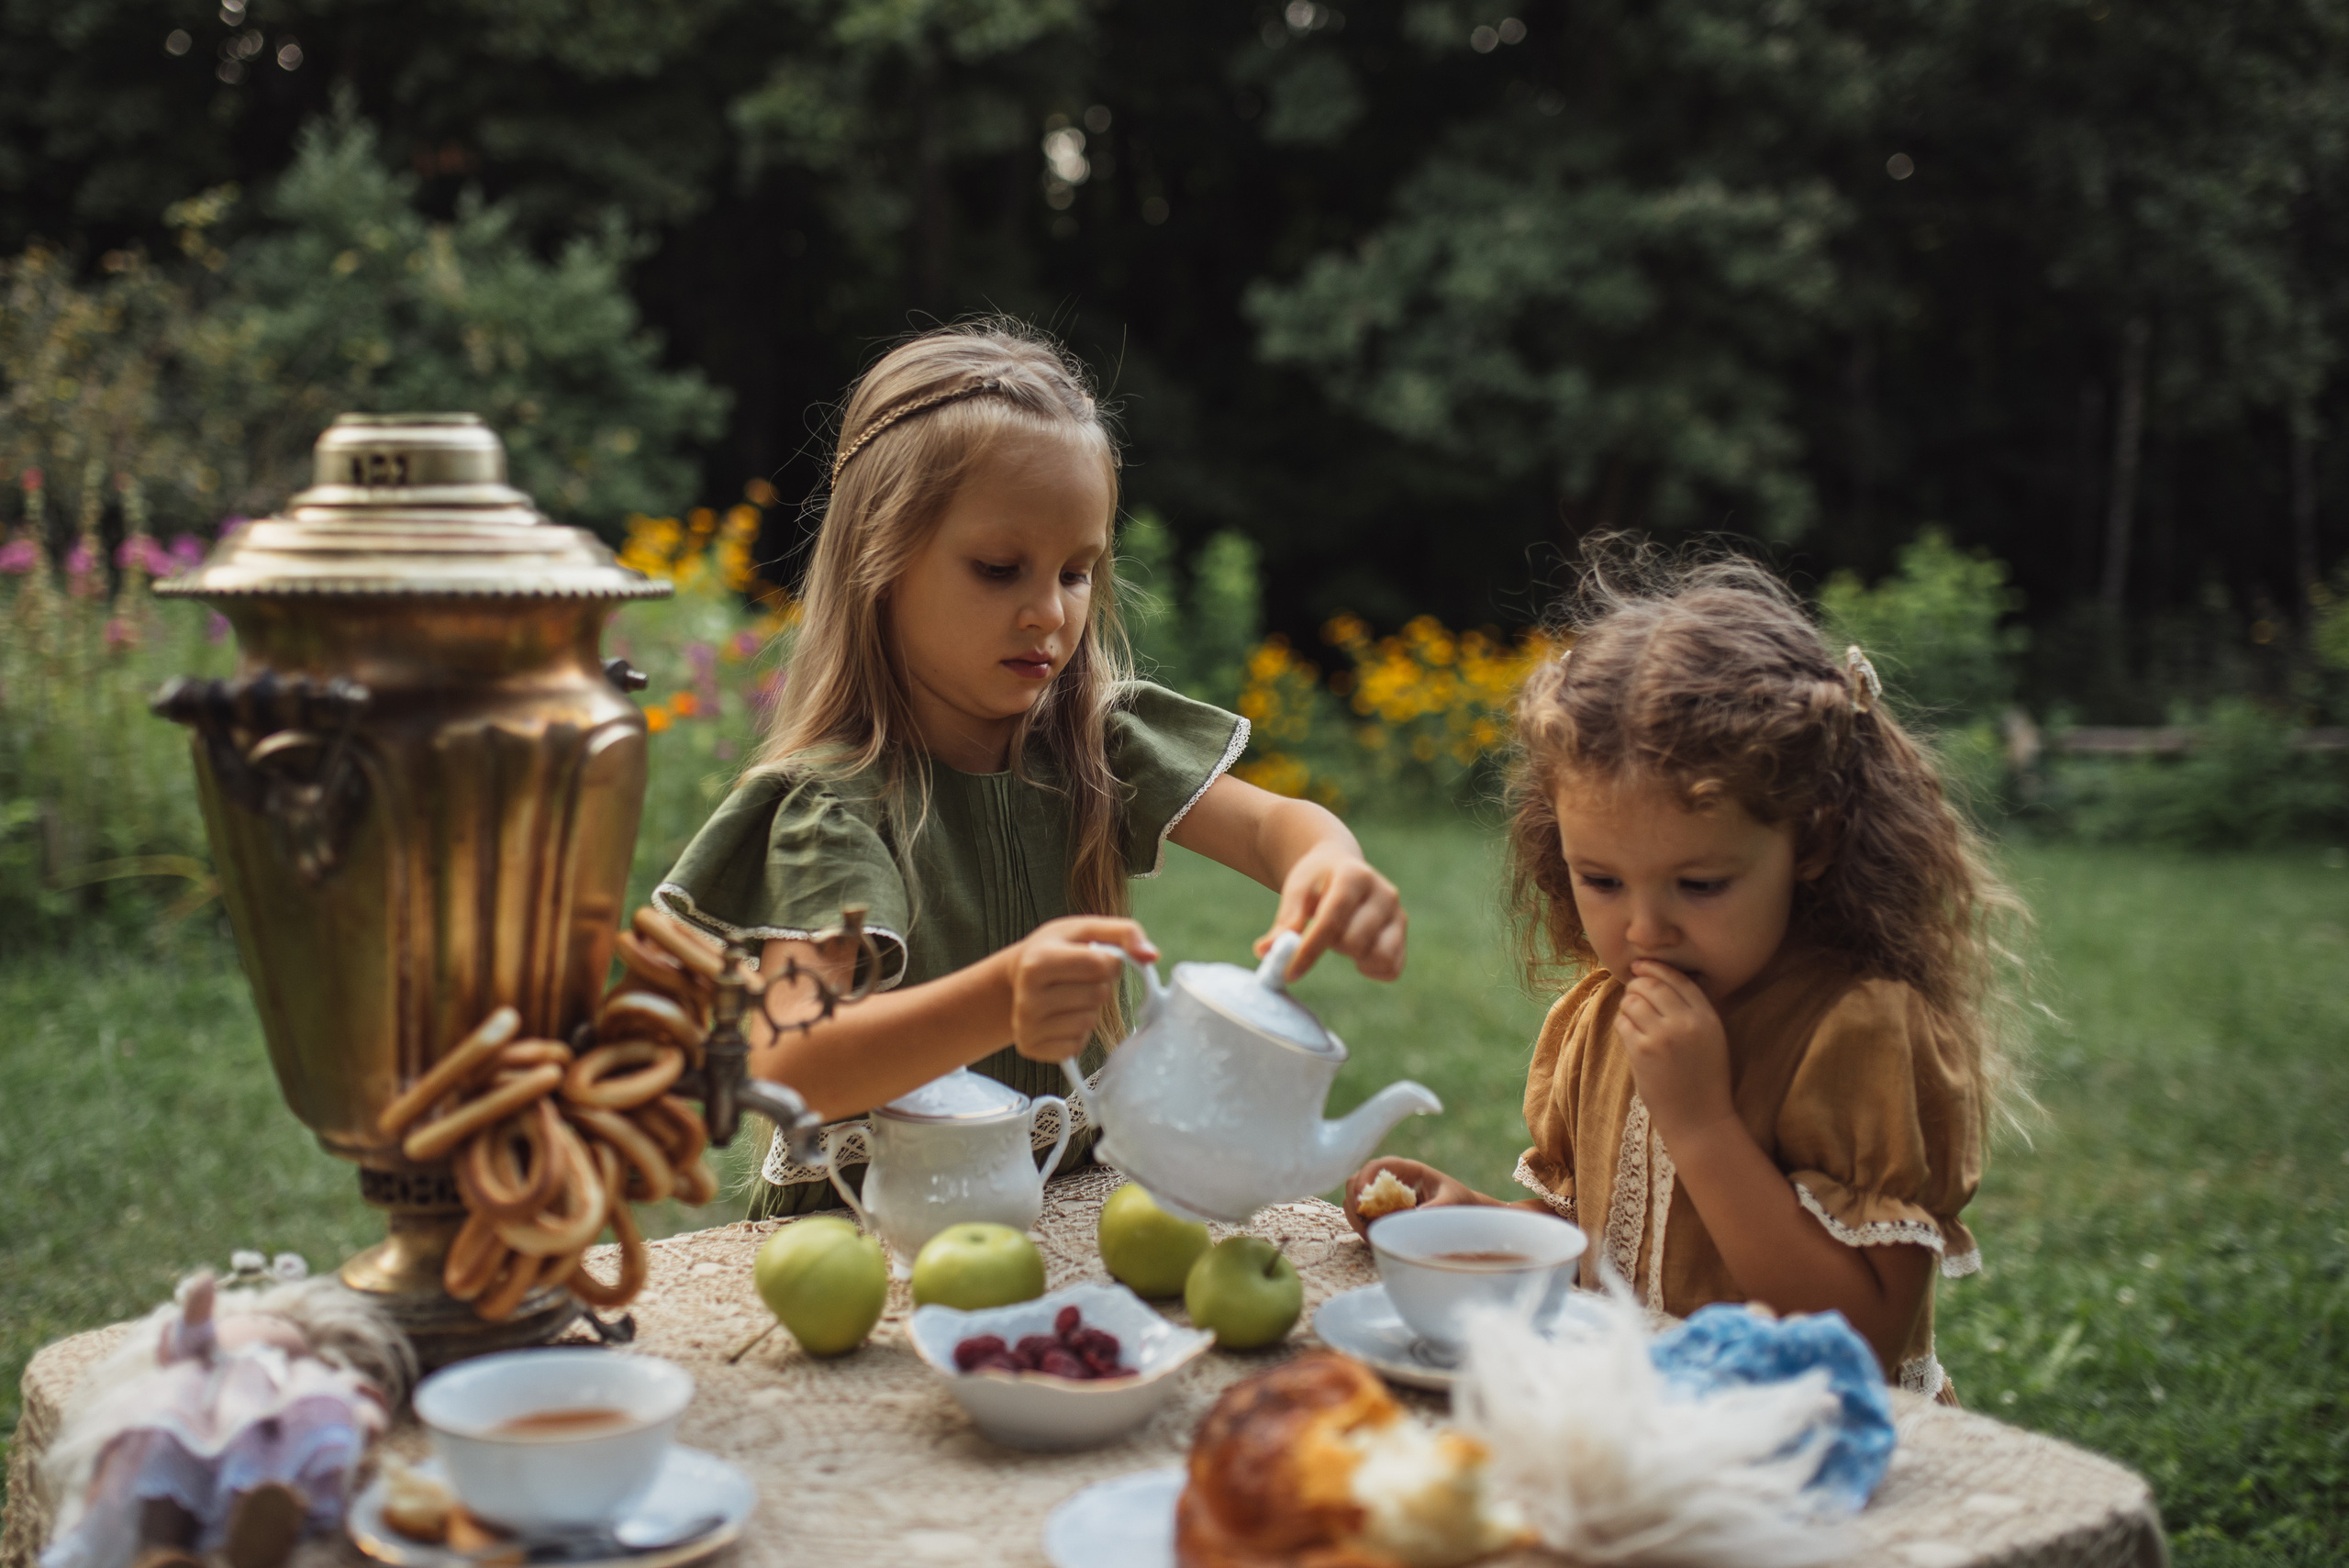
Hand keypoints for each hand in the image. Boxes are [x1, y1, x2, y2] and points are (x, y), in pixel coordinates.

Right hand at [1008, 917, 1157, 1062]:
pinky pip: (1076, 1045)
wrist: (1015, 977)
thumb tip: (1152, 956)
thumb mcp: (1085, 929)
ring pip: (1088, 1022)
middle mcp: (1027, 995)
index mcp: (1038, 960)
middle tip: (1079, 978)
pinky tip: (1061, 1017)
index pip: (1100, 965)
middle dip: (1099, 985)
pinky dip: (1077, 1032)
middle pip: (1097, 995)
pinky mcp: (1031, 1047)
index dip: (1110, 962)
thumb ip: (1124, 933)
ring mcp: (1026, 1025)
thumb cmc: (1057, 949)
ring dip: (1089, 1009)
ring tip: (1069, 996)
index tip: (1097, 958)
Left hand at [1256, 844, 1406, 981]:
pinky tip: (1357, 958)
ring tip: (1340, 941)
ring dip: (1354, 958)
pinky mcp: (1402, 932)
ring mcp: (1397, 913)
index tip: (1288, 973)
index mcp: (1354, 876)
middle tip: (1321, 935)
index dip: (1310, 950)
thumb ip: (1285, 921)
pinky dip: (1373, 970)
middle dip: (1330, 947)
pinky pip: (1392, 967)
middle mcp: (1384, 893)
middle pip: (1354, 941)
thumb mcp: (1296, 891)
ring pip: (1379, 956)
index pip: (1332, 921)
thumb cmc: (1315, 881)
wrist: (1339, 866)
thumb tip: (1265, 951)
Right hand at [1341, 1157, 1484, 1240]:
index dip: (1366, 1177)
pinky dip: (1360, 1226)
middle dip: (1354, 1199)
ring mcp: (1382, 1196)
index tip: (1364, 1196)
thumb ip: (1436, 1207)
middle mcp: (1390, 1180)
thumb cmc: (1458, 1202)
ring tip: (1370, 1233)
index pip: (1378, 1166)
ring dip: (1355, 1215)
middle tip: (1364, 1221)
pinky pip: (1360, 1216)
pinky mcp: (1380, 1212)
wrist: (1462, 1213)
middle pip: (1357, 1180)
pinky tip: (1374, 1237)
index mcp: (1408, 1170)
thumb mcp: (1451, 1202)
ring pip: (1353, 1199)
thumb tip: (1416, 1215)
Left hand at [1614, 959, 1735, 1142]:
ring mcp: (1663, 1036)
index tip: (1641, 966)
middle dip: (1637, 985)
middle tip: (1633, 993)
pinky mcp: (1642, 1051)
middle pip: (1651, 985)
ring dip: (1627, 1005)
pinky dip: (1622, 1023)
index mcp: (1707, 1017)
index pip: (1678, 979)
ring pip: (1633, 1001)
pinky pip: (1622, 1021)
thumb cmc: (1703, 1079)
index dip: (1655, 969)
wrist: (1699, 1119)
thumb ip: (1693, 1010)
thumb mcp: (1711, 1038)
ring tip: (1633, 1017)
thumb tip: (1659, 979)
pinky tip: (1630, 1033)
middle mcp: (1686, 1023)